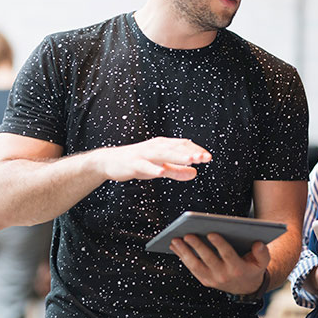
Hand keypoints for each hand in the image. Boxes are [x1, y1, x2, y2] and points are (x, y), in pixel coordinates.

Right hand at [95, 137, 210, 181]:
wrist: (110, 161)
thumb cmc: (137, 162)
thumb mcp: (160, 167)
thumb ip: (177, 170)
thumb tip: (195, 173)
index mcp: (162, 145)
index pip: (183, 145)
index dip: (196, 150)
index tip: (208, 157)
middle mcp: (155, 146)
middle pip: (176, 148)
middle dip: (191, 153)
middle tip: (204, 158)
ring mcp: (144, 154)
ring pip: (163, 154)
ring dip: (177, 157)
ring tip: (190, 160)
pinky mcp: (133, 163)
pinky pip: (144, 166)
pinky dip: (153, 168)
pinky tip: (161, 171)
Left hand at [170, 232, 269, 294]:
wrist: (246, 287)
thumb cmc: (253, 268)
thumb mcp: (262, 262)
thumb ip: (262, 253)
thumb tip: (258, 244)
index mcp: (238, 268)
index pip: (227, 255)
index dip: (220, 244)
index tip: (212, 233)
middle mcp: (223, 276)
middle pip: (208, 259)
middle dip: (197, 246)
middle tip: (187, 234)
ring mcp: (212, 279)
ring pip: (195, 266)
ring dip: (184, 253)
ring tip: (175, 240)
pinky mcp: (204, 280)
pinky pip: (191, 268)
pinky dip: (182, 257)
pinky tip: (175, 246)